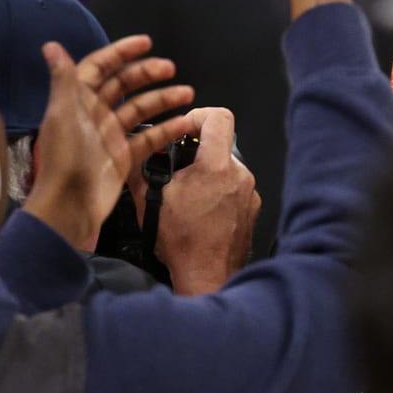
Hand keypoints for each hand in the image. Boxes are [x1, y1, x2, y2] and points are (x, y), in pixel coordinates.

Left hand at [25, 37, 195, 248]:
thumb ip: (64, 80)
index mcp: (77, 101)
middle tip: (171, 68)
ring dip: (163, 99)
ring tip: (187, 94)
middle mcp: (94, 114)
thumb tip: (51, 46)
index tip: (147, 42)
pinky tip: (185, 124)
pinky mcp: (124, 155)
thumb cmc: (65, 158)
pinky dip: (166, 129)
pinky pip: (149, 137)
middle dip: (147, 73)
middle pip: (124, 85)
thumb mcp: (64, 115)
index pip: (99, 67)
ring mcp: (111, 135)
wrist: (71, 205)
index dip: (121, 53)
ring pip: (141, 109)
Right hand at [154, 108, 259, 295]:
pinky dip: (218, 193)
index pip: (219, 118)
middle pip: (221, 146)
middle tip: (177, 173)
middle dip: (197, 155)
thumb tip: (140, 150)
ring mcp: (250, 192)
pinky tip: (202, 212)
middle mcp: (240, 176)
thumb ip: (145, 169)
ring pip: (226, 169)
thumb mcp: (151, 201)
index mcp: (216, 168)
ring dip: (207, 176)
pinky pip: (235, 188)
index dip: (199, 116)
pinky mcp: (253, 207)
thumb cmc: (183, 243)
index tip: (185, 128)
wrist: (207, 275)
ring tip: (187, 198)